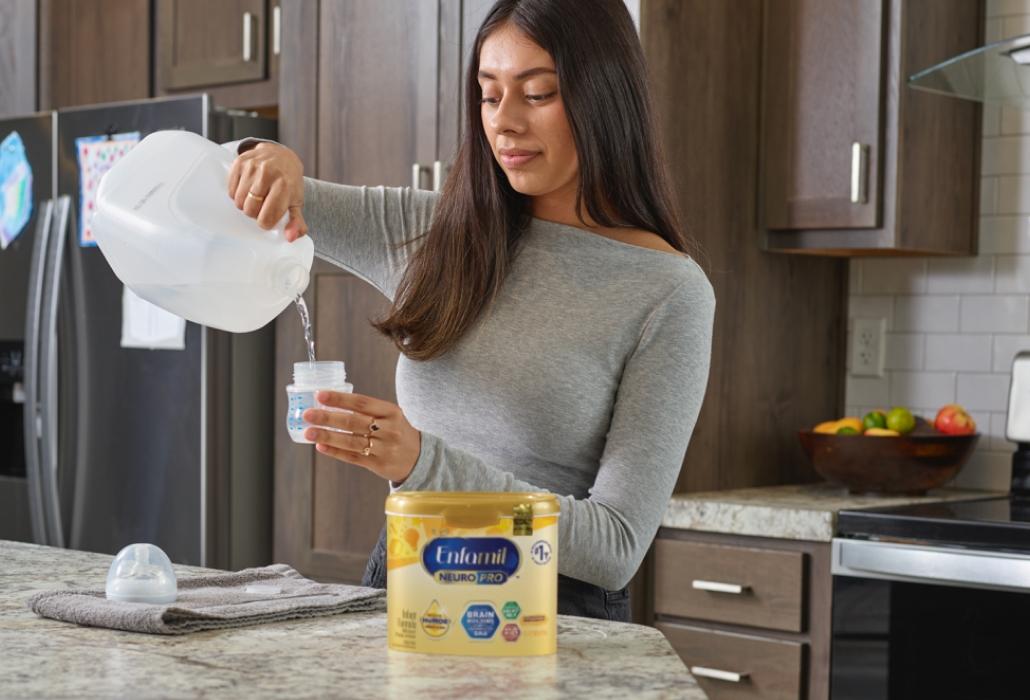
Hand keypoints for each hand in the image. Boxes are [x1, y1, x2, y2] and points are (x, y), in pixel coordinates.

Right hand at [227, 142, 307, 241]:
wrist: (281, 155)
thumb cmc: (289, 182)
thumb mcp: (296, 202)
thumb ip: (296, 223)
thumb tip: (291, 237)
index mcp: (284, 186)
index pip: (266, 217)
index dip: (266, 222)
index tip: (269, 217)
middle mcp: (268, 174)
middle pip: (249, 210)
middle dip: (255, 213)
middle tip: (262, 205)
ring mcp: (252, 166)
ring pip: (239, 201)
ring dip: (245, 203)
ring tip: (256, 197)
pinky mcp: (240, 162)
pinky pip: (231, 190)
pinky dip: (237, 193)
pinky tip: (248, 188)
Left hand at [302, 391, 420, 484]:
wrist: (420, 457)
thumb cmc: (398, 431)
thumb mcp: (391, 416)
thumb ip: (367, 411)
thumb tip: (331, 404)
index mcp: (391, 412)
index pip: (362, 402)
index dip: (340, 399)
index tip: (320, 395)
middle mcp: (389, 429)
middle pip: (354, 422)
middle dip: (328, 418)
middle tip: (308, 414)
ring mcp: (384, 448)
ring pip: (351, 441)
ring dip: (328, 436)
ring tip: (309, 432)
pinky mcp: (379, 464)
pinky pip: (353, 457)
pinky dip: (336, 451)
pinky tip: (321, 446)